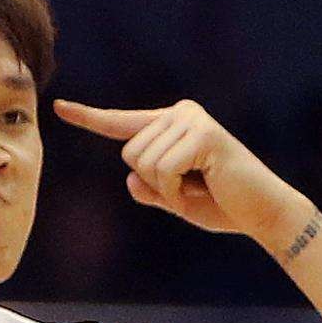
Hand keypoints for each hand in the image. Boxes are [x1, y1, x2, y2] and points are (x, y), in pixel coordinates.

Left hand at [53, 99, 302, 242]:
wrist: (262, 214)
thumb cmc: (221, 206)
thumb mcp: (174, 200)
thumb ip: (150, 189)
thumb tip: (131, 178)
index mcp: (171, 124)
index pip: (122, 123)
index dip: (89, 117)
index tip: (59, 107)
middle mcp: (180, 113)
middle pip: (129, 153)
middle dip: (154, 183)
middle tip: (191, 188)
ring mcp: (192, 121)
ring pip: (142, 163)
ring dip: (167, 188)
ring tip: (200, 186)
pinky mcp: (203, 134)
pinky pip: (162, 170)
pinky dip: (177, 191)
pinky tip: (204, 186)